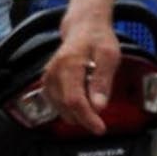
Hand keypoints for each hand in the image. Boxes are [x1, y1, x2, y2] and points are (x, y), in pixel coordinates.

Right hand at [41, 12, 121, 133]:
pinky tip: (78, 107)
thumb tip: (98, 106)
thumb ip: (103, 81)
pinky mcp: (47, 80)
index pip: (74, 99)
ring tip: (91, 112)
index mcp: (69, 64)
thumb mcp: (109, 56)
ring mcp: (48, 76)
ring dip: (75, 115)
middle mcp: (54, 71)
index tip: (99, 128)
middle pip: (65, 106)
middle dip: (83, 119)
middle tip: (99, 123)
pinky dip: (66, 109)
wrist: (84, 27)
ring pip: (58, 107)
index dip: (87, 117)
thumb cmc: (97, 39)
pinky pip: (54, 102)